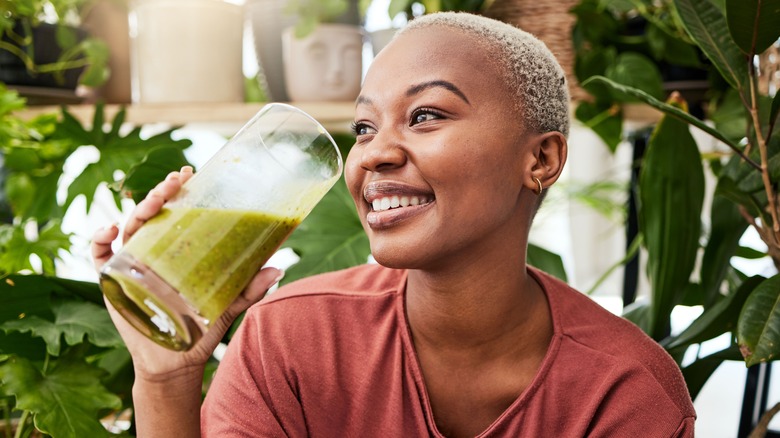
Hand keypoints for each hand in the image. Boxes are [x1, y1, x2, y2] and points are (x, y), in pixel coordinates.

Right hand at [91, 166, 282, 379]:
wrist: (176, 362)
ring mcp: (131, 264)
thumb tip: (279, 269)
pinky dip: (99, 240)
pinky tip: (111, 230)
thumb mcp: (229, 304)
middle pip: (153, 213)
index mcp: (178, 249)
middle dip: (160, 192)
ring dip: (138, 209)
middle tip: (174, 181)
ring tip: (153, 201)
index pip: (177, 212)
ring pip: (130, 227)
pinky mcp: (112, 282)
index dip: (180, 190)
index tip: (189, 172)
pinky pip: (98, 256)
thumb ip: (251, 287)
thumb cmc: (202, 329)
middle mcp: (154, 250)